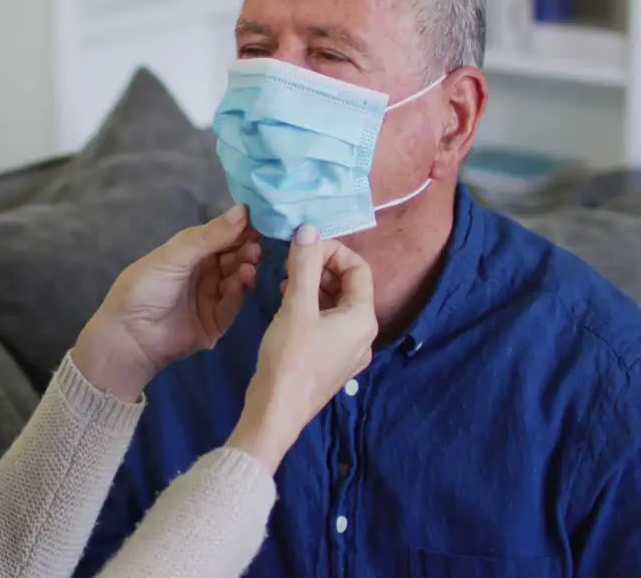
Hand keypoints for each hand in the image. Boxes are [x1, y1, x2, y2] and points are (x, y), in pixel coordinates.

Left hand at [71, 205, 259, 401]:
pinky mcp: (217, 322)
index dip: (240, 228)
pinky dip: (239, 292)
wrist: (130, 336)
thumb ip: (209, 235)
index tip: (261, 219)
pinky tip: (242, 281)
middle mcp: (204, 272)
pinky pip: (233, 304)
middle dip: (247, 248)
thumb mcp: (175, 255)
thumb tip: (243, 210)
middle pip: (234, 257)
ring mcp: (211, 297)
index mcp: (191, 252)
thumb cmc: (145, 287)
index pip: (223, 236)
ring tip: (251, 262)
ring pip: (237, 280)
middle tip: (258, 244)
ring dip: (246, 269)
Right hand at [227, 225, 377, 470]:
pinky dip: (312, 309)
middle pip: (350, 287)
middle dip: (323, 268)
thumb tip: (309, 230)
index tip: (304, 247)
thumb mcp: (296, 306)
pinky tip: (289, 308)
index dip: (333, 251)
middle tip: (293, 264)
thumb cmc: (289, 358)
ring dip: (315, 287)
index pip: (359, 269)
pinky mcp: (332, 363)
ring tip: (287, 284)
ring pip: (338, 306)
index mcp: (362, 319)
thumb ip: (305, 265)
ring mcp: (349, 352)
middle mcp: (364, 336)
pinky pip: (329, 325)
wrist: (276, 411)